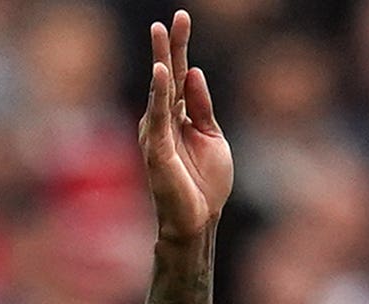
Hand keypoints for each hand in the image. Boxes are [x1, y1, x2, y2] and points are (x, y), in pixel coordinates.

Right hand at [139, 12, 231, 240]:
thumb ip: (202, 106)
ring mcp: (157, 132)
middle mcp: (163, 119)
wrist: (199, 219)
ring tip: (160, 32)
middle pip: (167, 75)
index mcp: (179, 115)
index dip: (180, 47)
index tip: (181, 18)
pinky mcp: (156, 148)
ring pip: (160, 90)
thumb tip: (193, 71)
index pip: (178, 74)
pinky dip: (158, 93)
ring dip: (160, 61)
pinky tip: (160, 72)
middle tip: (170, 18)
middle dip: (168, 46)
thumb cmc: (206, 183)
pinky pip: (158, 116)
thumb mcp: (212, 137)